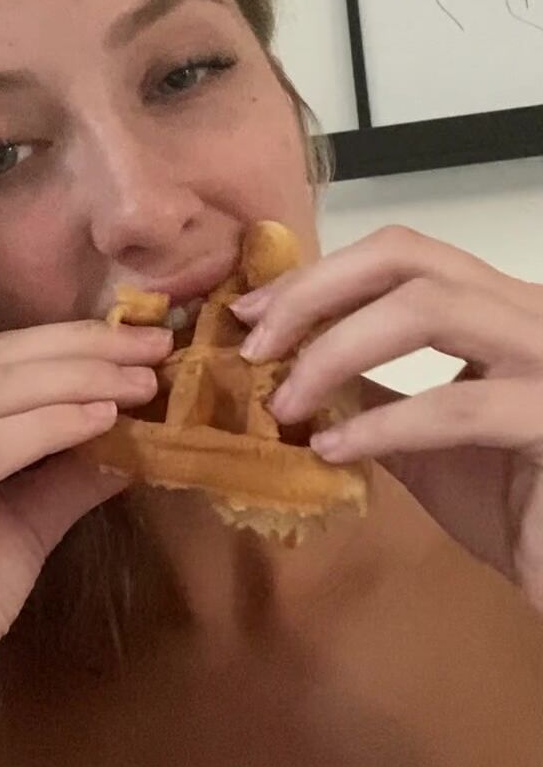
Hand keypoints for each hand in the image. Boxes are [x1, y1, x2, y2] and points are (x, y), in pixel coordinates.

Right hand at [0, 318, 171, 738]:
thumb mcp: (27, 516)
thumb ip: (69, 465)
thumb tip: (141, 420)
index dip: (67, 340)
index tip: (143, 339)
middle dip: (79, 348)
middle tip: (153, 347)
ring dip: (74, 381)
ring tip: (140, 384)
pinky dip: (47, 427)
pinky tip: (100, 422)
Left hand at [231, 226, 542, 608]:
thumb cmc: (516, 509)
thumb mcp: (427, 441)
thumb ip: (373, 395)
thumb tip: (291, 368)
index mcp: (500, 310)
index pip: (402, 256)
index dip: (319, 276)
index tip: (252, 313)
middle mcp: (531, 315)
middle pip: (409, 261)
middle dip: (316, 295)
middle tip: (255, 347)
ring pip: (429, 310)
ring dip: (336, 350)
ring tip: (285, 403)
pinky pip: (454, 407)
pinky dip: (382, 425)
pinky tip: (335, 452)